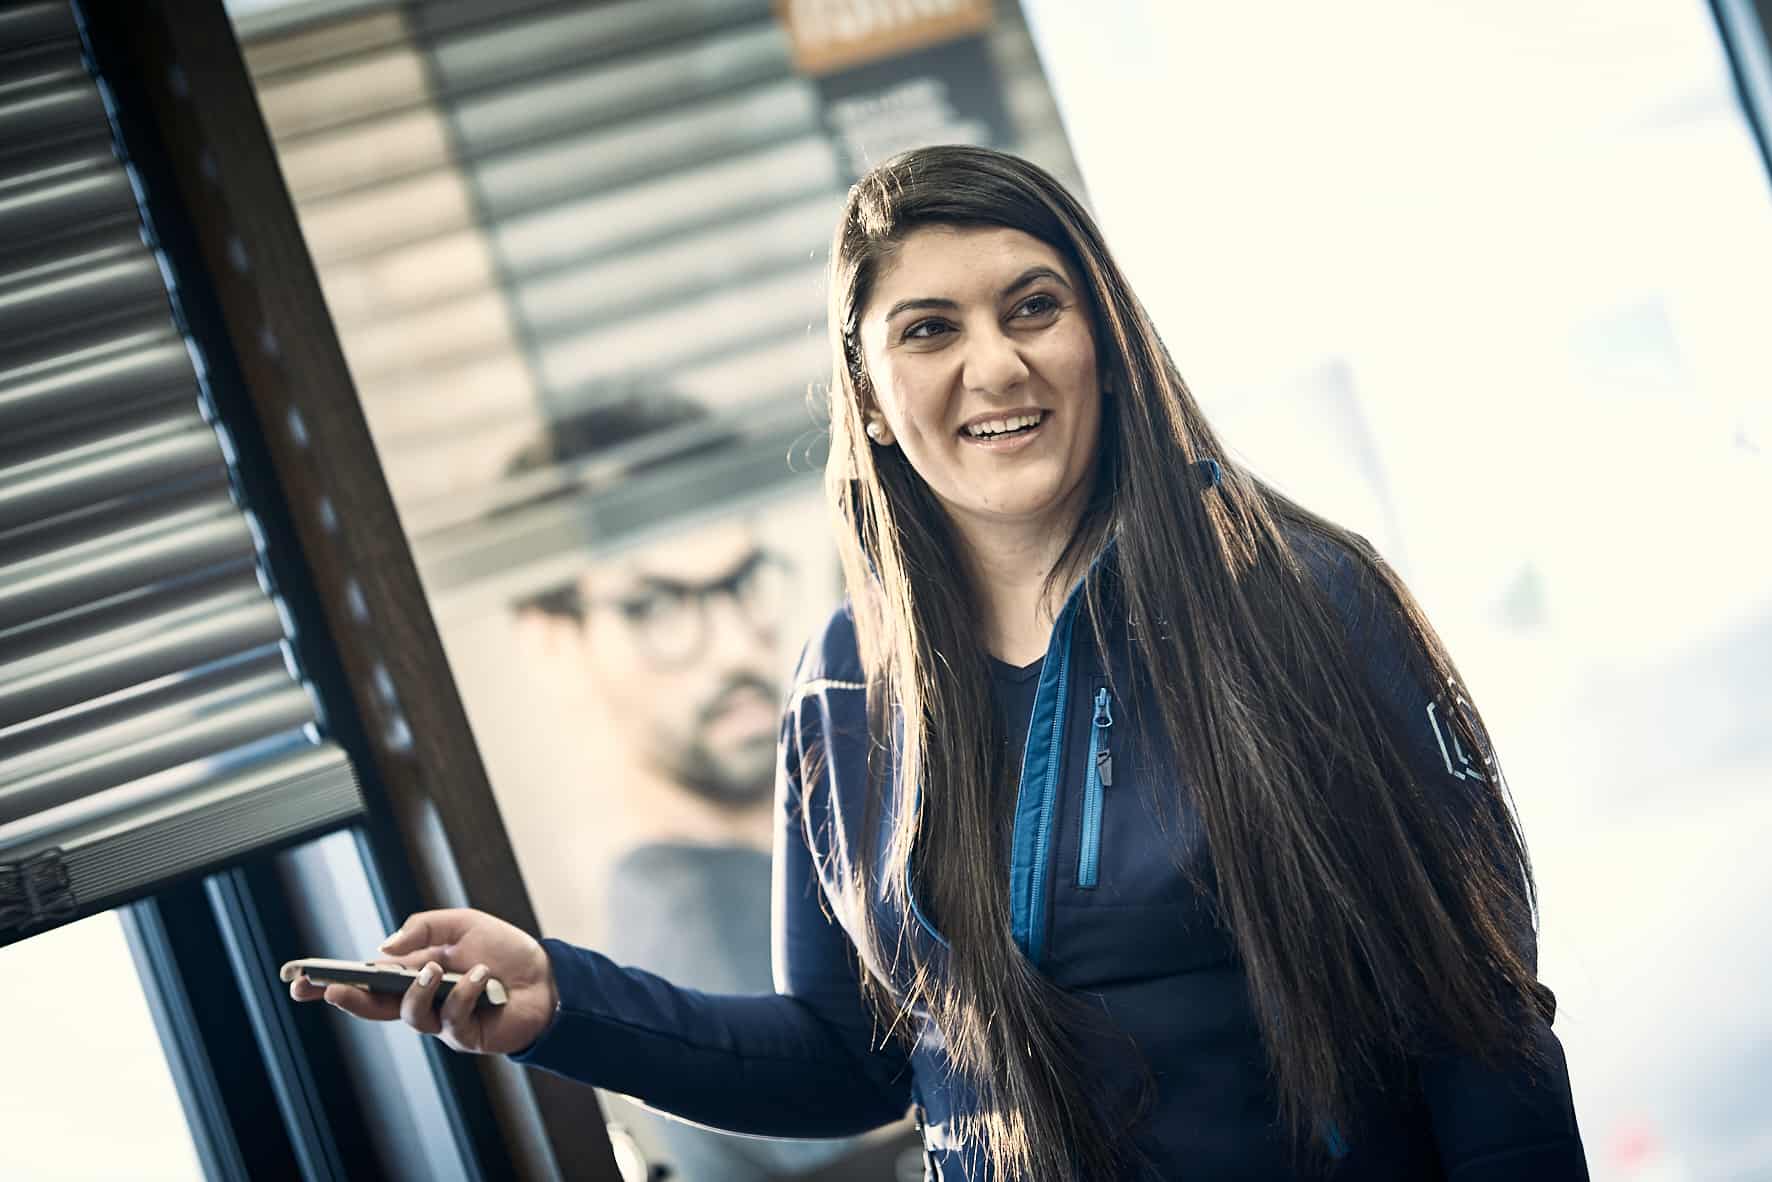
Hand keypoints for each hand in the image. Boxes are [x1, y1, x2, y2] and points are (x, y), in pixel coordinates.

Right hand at [287, 908, 557, 1055]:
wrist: (547, 976)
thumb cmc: (503, 950)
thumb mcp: (461, 924)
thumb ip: (422, 929)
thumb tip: (383, 948)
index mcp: (413, 974)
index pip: (364, 980)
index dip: (330, 983)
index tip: (296, 981)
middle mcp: (421, 1001)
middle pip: (373, 1007)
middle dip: (348, 1000)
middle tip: (333, 989)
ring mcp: (441, 1022)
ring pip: (412, 1015)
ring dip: (420, 990)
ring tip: (436, 969)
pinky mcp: (466, 1036)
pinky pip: (454, 1018)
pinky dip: (467, 992)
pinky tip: (482, 976)